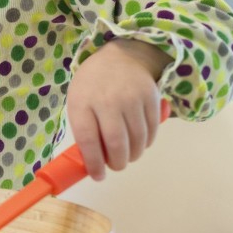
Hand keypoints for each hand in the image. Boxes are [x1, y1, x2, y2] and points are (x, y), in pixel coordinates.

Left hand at [64, 39, 168, 180]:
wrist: (121, 57)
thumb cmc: (94, 85)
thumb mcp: (79, 101)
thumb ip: (85, 128)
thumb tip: (93, 161)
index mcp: (82, 102)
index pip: (88, 140)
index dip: (94, 162)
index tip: (98, 175)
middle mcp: (107, 100)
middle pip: (116, 143)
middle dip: (118, 162)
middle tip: (116, 166)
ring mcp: (131, 99)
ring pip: (137, 140)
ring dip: (133, 154)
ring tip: (128, 155)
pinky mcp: (151, 99)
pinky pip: (152, 130)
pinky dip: (146, 142)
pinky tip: (139, 142)